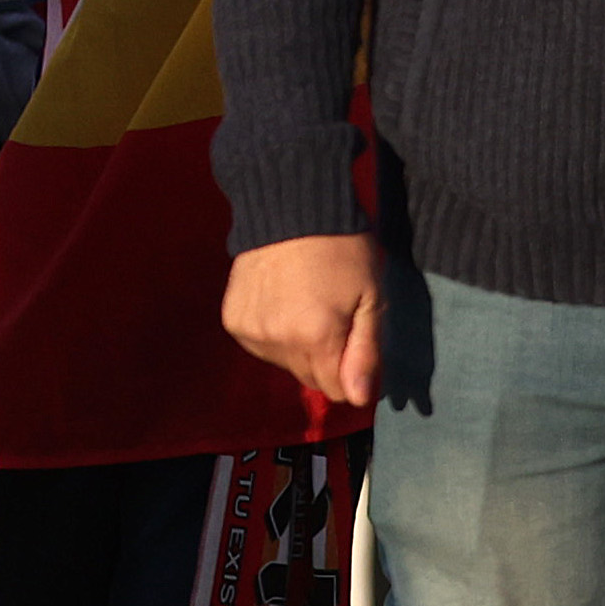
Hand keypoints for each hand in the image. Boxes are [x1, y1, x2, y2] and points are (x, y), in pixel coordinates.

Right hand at [224, 232, 389, 415]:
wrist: (290, 205)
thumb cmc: (342, 248)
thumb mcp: (371, 296)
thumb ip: (366, 353)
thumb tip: (360, 400)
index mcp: (317, 338)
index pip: (338, 392)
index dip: (352, 371)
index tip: (356, 340)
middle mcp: (278, 342)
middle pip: (310, 380)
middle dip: (326, 359)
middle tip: (333, 316)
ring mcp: (250, 332)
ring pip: (284, 364)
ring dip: (298, 346)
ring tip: (305, 302)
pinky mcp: (233, 320)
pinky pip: (260, 345)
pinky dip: (272, 331)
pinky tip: (281, 299)